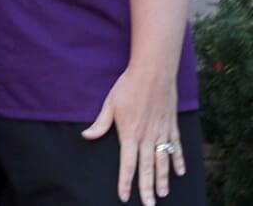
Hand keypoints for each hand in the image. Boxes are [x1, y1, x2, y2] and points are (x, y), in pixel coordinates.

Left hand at [83, 64, 185, 205]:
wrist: (153, 73)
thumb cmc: (127, 86)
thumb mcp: (109, 104)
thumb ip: (100, 124)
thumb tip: (86, 136)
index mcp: (130, 134)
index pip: (127, 164)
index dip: (125, 182)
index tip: (124, 196)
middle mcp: (147, 137)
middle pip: (147, 168)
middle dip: (147, 188)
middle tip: (149, 204)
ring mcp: (162, 133)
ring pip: (163, 161)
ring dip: (163, 179)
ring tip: (163, 194)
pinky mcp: (171, 126)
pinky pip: (176, 147)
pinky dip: (178, 160)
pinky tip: (179, 172)